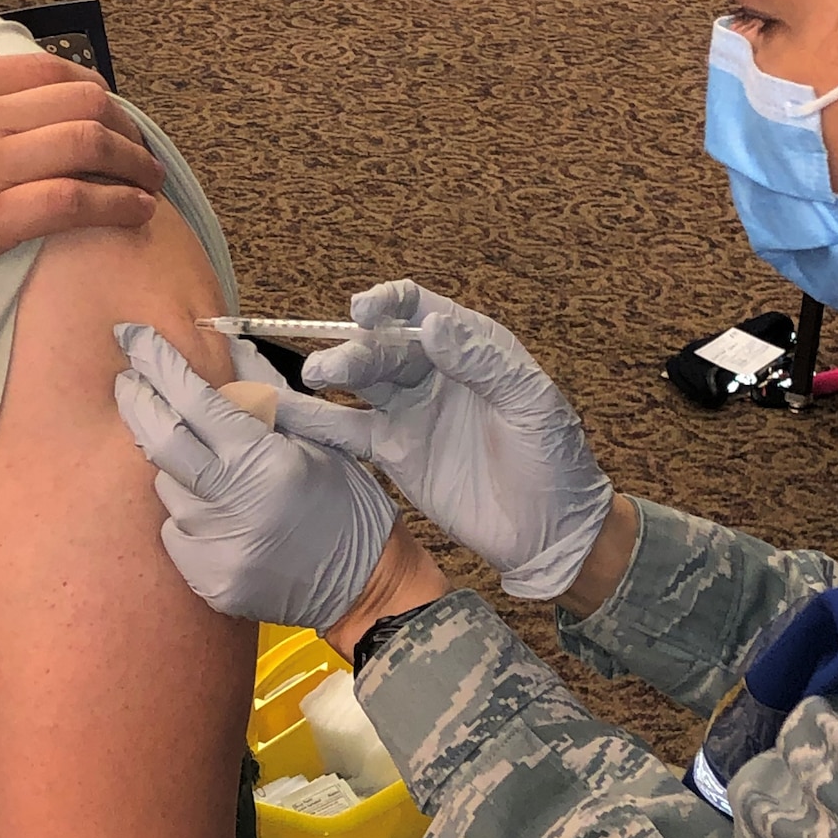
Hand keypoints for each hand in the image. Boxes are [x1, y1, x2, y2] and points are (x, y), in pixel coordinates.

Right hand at [0, 47, 164, 352]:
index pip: (42, 70)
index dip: (89, 90)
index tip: (106, 115)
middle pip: (80, 100)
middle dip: (124, 125)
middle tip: (141, 152)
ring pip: (87, 146)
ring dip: (133, 164)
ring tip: (151, 185)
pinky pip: (73, 204)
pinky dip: (116, 205)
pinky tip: (136, 215)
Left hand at [113, 325, 398, 633]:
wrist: (365, 584)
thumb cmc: (346, 503)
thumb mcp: (317, 438)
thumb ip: (264, 393)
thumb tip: (227, 343)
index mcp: (267, 461)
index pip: (196, 401)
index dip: (159, 364)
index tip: (134, 337)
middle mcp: (235, 506)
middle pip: (161, 442)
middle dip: (136, 402)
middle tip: (127, 379)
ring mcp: (218, 549)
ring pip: (167, 489)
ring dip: (175, 466)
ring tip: (205, 463)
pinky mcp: (209, 581)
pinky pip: (175, 531)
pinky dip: (186, 513)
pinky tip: (216, 512)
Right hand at [272, 281, 614, 600]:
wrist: (550, 534)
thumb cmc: (554, 461)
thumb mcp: (530, 405)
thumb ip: (482, 363)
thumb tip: (432, 326)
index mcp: (472, 348)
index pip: (421, 309)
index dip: (390, 302)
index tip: (364, 310)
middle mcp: (435, 372)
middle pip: (383, 346)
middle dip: (354, 350)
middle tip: (331, 370)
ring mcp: (410, 411)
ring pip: (361, 381)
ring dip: (331, 375)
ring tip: (311, 380)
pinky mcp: (393, 451)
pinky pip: (348, 428)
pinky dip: (316, 421)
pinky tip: (282, 414)